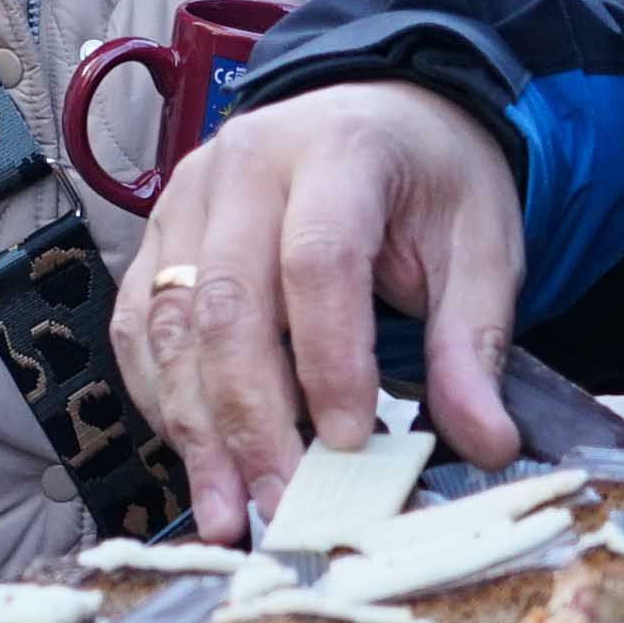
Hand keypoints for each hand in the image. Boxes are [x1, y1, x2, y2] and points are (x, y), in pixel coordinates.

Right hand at [117, 81, 524, 540]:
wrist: (379, 114)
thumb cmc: (430, 182)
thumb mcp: (481, 248)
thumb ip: (473, 344)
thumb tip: (486, 443)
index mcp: (339, 150)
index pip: (318, 260)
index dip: (328, 358)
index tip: (349, 443)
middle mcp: (245, 165)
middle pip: (226, 301)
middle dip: (249, 419)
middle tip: (281, 503)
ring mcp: (188, 197)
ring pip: (167, 324)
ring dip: (194, 427)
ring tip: (227, 508)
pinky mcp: (159, 234)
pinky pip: (136, 326)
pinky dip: (161, 399)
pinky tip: (198, 457)